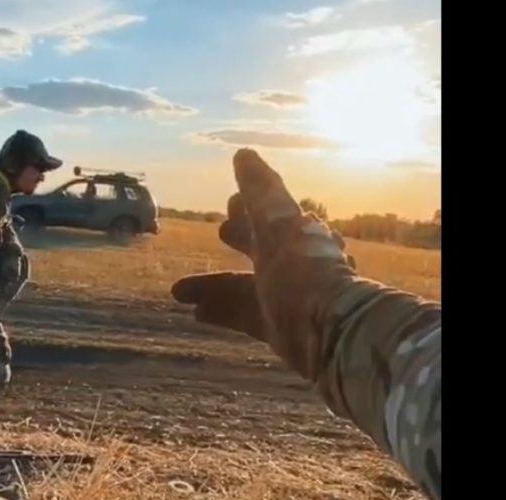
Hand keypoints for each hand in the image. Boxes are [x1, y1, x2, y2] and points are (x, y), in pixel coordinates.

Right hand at [171, 150, 354, 366]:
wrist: (331, 336)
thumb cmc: (303, 275)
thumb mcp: (279, 228)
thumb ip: (261, 194)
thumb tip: (244, 154)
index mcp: (297, 237)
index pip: (272, 216)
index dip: (251, 208)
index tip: (230, 202)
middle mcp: (293, 265)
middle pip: (259, 248)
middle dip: (238, 239)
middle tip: (218, 231)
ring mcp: (285, 298)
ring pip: (243, 287)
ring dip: (212, 286)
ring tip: (177, 291)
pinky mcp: (278, 328)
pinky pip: (244, 316)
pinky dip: (221, 312)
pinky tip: (196, 313)